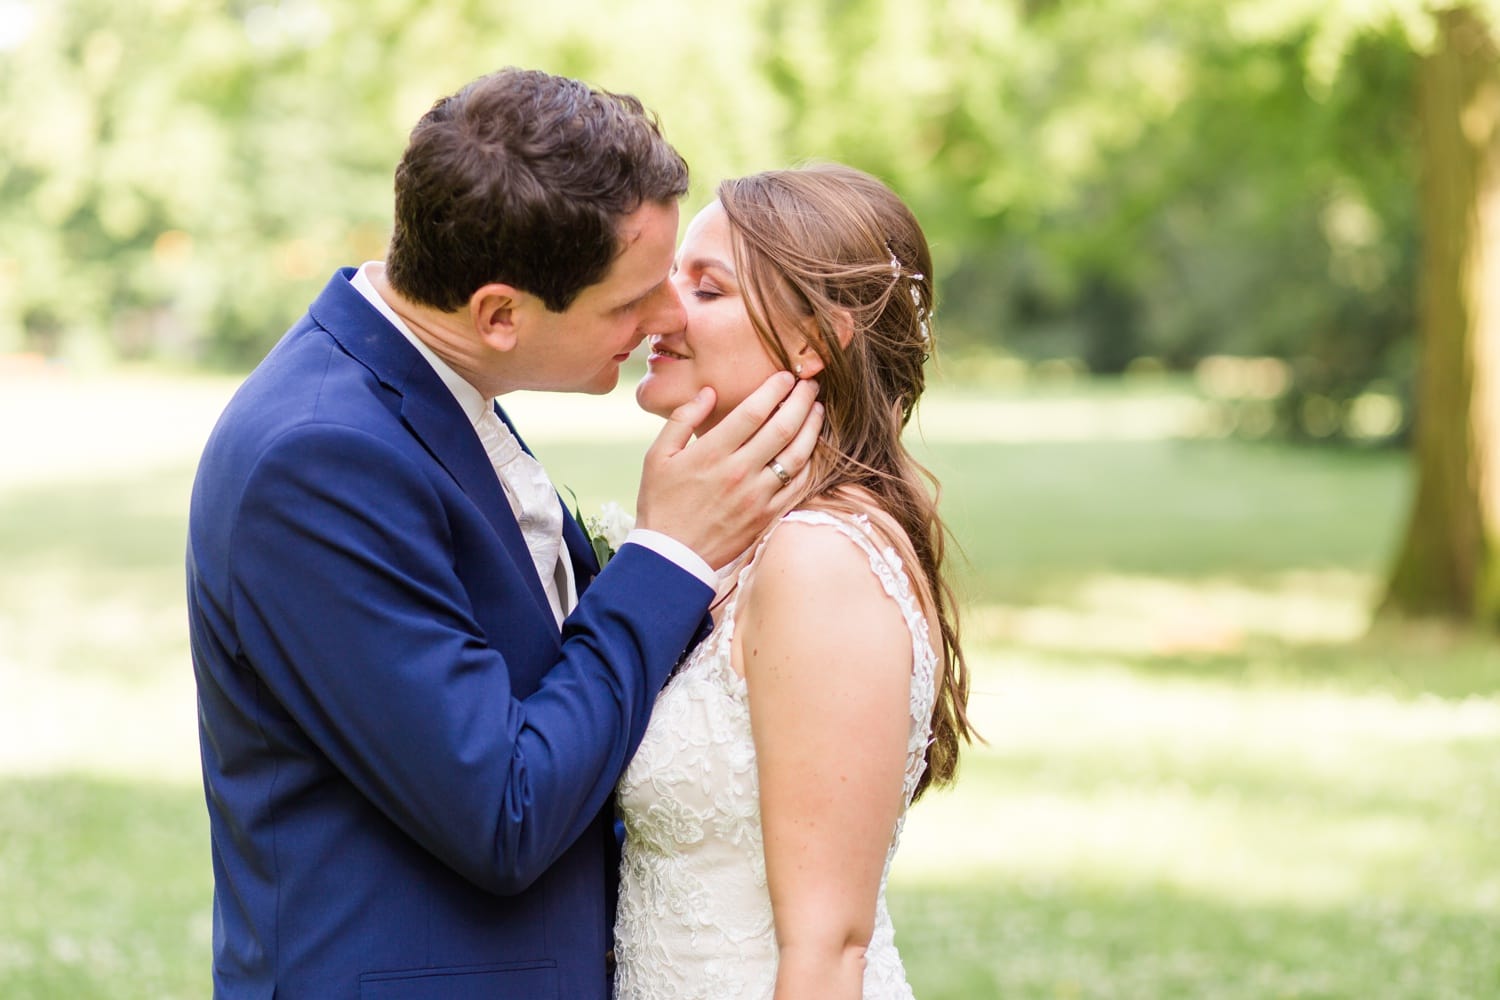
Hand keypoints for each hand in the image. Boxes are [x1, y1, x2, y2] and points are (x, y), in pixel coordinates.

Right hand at [636, 372, 822, 569]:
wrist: (671, 557)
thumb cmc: (661, 502)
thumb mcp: (657, 456)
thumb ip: (682, 419)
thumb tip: (709, 393)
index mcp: (711, 453)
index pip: (753, 411)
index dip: (774, 389)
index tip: (786, 376)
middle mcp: (739, 472)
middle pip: (782, 428)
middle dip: (800, 400)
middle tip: (810, 384)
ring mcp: (757, 495)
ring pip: (797, 455)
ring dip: (812, 428)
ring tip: (817, 410)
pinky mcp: (767, 516)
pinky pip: (798, 486)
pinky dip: (810, 464)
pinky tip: (813, 448)